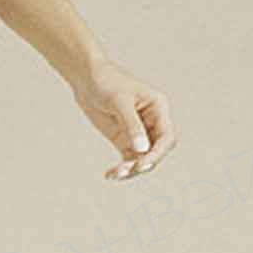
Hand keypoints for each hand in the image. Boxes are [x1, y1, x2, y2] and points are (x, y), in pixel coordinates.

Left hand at [72, 62, 175, 180]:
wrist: (86, 78)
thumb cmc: (106, 81)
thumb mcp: (119, 101)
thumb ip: (132, 125)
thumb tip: (142, 149)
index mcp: (158, 108)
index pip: (166, 137)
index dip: (158, 153)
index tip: (142, 163)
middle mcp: (152, 122)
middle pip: (156, 151)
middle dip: (144, 163)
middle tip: (126, 170)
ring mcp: (138, 132)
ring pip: (142, 159)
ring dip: (131, 169)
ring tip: (115, 173)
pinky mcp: (124, 139)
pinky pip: (128, 159)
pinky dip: (121, 169)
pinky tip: (110, 174)